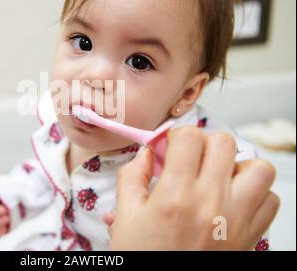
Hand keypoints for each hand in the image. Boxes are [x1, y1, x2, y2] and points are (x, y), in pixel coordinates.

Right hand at [110, 127, 279, 250]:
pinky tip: (232, 200)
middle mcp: (211, 203)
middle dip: (204, 143)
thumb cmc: (144, 257)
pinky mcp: (251, 236)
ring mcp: (236, 220)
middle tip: (190, 158)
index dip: (176, 137)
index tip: (169, 148)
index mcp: (175, 196)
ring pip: (258, 168)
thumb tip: (146, 153)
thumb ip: (131, 177)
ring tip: (217, 176)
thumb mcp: (125, 217)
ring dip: (238, 165)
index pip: (189, 138)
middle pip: (224, 143)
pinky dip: (256, 193)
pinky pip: (270, 200)